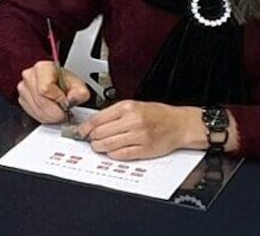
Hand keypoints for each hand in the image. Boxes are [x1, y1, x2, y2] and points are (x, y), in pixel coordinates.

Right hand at [16, 60, 90, 123]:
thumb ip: (79, 93)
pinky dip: (43, 117)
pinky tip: (50, 113)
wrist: (57, 82)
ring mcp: (23, 87)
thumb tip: (71, 100)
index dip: (57, 99)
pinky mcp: (22, 99)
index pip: (45, 88)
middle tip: (64, 113)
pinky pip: (32, 113)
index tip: (65, 102)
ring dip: (50, 117)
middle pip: (40, 101)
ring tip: (58, 113)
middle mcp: (30, 76)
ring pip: (36, 109)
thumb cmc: (65, 82)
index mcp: (42, 68)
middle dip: (55, 112)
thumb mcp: (78, 85)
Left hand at [76, 100, 202, 159]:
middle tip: (89, 140)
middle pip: (100, 133)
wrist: (179, 124)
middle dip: (92, 138)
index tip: (81, 131)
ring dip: (99, 147)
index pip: (98, 119)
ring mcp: (138, 136)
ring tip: (98, 146)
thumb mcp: (134, 105)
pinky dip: (112, 154)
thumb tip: (94, 123)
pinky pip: (121, 154)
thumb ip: (114, 113)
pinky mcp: (144, 149)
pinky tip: (111, 152)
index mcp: (127, 107)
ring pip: (108, 145)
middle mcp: (132, 121)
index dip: (86, 127)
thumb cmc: (157, 115)